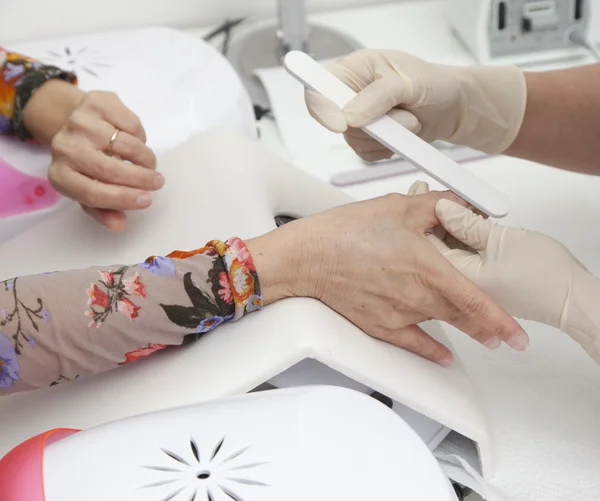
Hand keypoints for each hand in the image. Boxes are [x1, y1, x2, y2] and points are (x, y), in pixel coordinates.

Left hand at [26, 82, 160, 231]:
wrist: (75, 122)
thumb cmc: (88, 165)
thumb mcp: (92, 190)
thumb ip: (105, 210)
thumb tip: (119, 225)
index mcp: (60, 175)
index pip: (92, 193)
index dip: (123, 199)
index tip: (147, 200)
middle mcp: (63, 147)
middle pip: (108, 169)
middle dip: (140, 178)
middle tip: (158, 182)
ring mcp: (78, 122)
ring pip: (124, 144)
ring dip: (144, 157)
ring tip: (149, 164)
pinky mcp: (95, 101)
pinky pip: (130, 122)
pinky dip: (140, 135)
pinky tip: (136, 140)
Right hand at [247, 190, 527, 365]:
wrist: (306, 258)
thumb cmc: (343, 233)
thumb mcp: (395, 207)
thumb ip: (436, 207)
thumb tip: (460, 206)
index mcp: (425, 266)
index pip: (475, 300)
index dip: (501, 319)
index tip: (517, 333)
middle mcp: (416, 296)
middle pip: (462, 317)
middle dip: (487, 326)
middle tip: (503, 333)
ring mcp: (398, 315)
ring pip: (441, 325)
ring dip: (463, 330)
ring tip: (480, 334)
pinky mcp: (379, 325)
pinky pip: (413, 343)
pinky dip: (431, 350)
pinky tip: (443, 354)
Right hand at [304, 49, 525, 159]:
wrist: (452, 107)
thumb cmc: (433, 84)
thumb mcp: (409, 82)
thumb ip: (378, 96)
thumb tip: (349, 116)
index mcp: (353, 69)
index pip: (318, 88)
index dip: (321, 107)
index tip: (339, 125)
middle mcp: (350, 93)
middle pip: (337, 121)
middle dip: (373, 125)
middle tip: (403, 113)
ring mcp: (357, 118)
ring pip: (354, 141)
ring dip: (387, 137)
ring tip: (409, 119)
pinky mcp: (367, 139)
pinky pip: (366, 154)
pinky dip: (387, 149)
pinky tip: (402, 135)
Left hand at [422, 190, 599, 361]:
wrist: (570, 298)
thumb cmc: (541, 275)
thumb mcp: (499, 240)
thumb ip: (466, 224)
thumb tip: (442, 208)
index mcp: (456, 276)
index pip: (425, 244)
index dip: (420, 217)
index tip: (418, 195)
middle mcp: (458, 284)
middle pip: (432, 247)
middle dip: (429, 220)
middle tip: (423, 193)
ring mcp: (471, 284)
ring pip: (448, 251)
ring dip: (443, 228)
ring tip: (440, 204)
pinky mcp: (483, 281)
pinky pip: (462, 257)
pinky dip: (458, 238)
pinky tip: (459, 223)